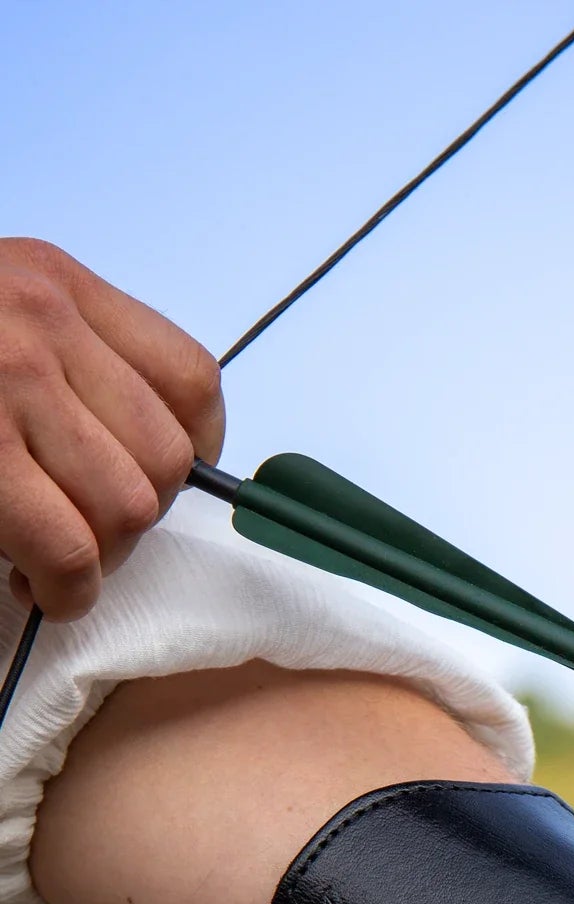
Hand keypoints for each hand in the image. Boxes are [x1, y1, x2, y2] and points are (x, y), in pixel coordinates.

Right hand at [0, 238, 222, 619]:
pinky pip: (68, 547)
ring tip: (51, 563)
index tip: (158, 487)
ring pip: (127, 509)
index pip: (192, 380)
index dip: (194, 453)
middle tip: (83, 536)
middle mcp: (40, 321)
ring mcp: (6, 380)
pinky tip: (33, 584)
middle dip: (136, 522)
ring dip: (98, 560)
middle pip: (168, 459)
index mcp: (54, 282)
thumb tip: (158, 467)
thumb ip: (70, 362)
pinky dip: (65, 588)